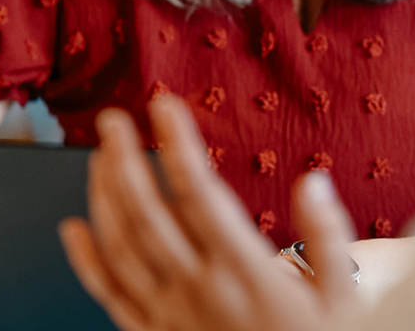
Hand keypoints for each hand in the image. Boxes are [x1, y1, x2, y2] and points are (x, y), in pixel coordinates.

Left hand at [60, 97, 357, 330]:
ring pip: (121, 247)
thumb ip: (327, 236)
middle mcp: (198, 288)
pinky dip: (86, 262)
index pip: (199, 191)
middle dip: (123, 159)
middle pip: (147, 213)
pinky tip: (73, 229)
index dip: (177, 143)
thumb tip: (313, 180)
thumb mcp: (341, 298)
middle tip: (112, 119)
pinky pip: (111, 297)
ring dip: (103, 196)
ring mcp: (169, 315)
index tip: (165, 106)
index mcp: (243, 270)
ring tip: (98, 155)